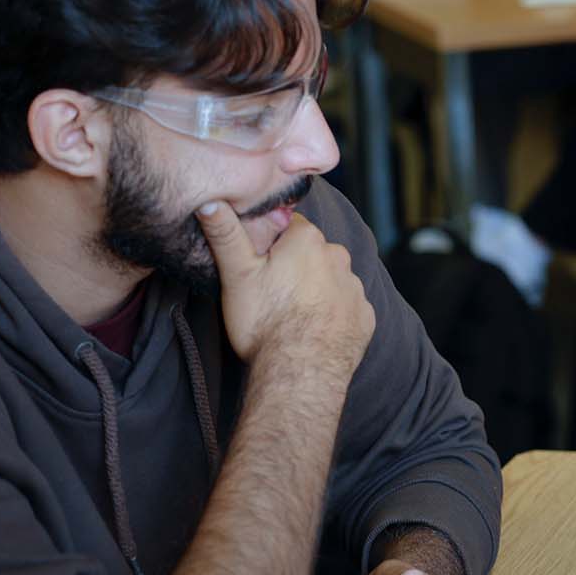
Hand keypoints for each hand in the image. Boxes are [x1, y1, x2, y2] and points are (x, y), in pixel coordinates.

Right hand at [195, 202, 374, 373]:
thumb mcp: (237, 275)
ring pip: (332, 280)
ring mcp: (356, 288)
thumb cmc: (265, 321)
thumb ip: (225, 235)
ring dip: (316, 290)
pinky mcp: (366, 317)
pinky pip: (348, 308)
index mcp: (308, 239)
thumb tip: (210, 200)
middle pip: (312, 252)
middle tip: (272, 293)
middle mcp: (339, 256)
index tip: (259, 263)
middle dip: (295, 266)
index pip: (289, 226)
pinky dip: (334, 316)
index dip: (271, 243)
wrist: (299, 373)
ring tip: (292, 316)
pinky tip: (315, 331)